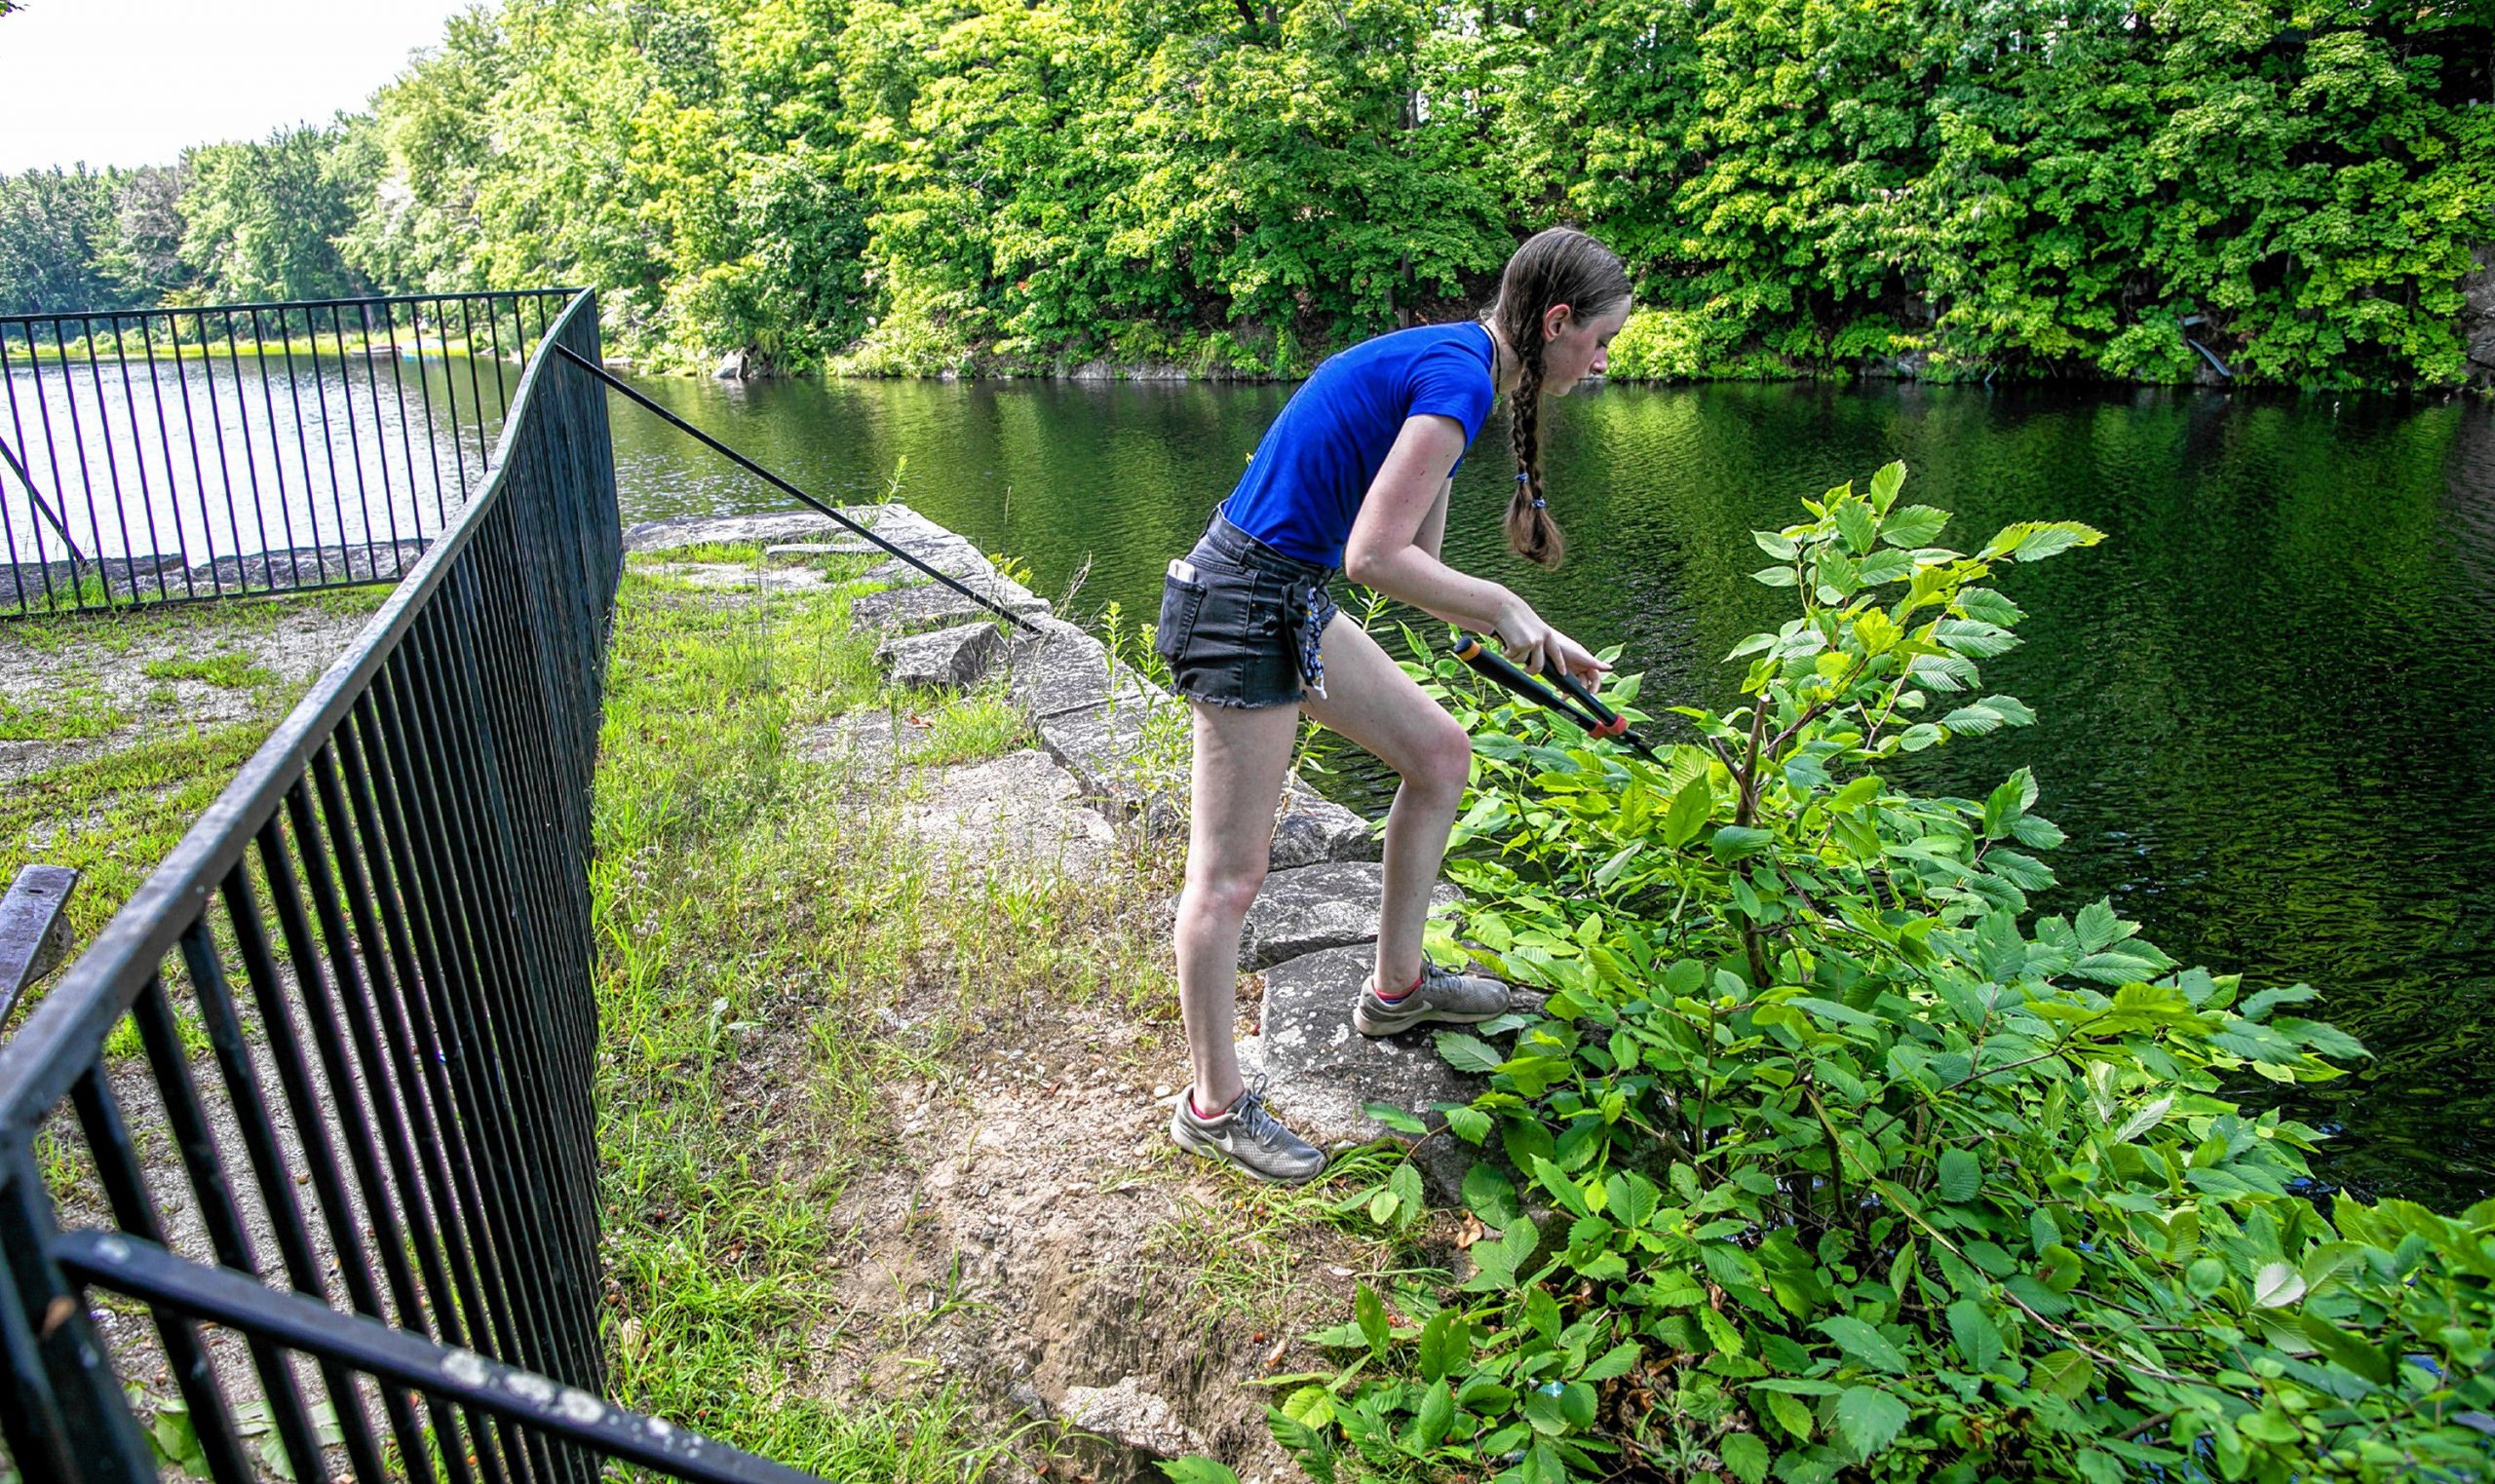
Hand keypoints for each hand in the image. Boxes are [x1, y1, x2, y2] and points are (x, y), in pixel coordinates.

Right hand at [1492, 601, 1609, 683]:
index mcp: (1547, 634)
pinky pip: (1511, 657)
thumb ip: (1537, 638)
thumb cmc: (1515, 615)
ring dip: (1513, 657)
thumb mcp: (1532, 626)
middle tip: (1526, 670)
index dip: (1560, 664)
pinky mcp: (1518, 646)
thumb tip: (1534, 655)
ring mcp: (1530, 643)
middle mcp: (1541, 640)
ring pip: (1521, 661)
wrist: (1503, 607)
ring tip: (1509, 645)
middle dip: (1531, 671)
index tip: (1562, 673)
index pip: (1556, 653)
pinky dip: (1506, 652)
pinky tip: (1504, 641)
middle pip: (1538, 666)